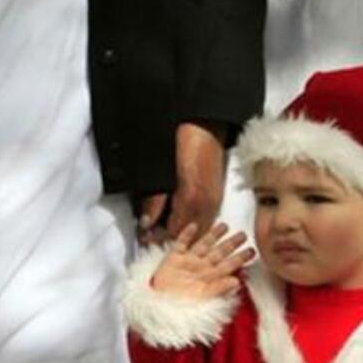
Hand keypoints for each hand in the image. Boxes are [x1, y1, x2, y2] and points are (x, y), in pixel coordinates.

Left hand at [137, 122, 226, 245]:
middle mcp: (205, 204)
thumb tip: (147, 222)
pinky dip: (193, 222)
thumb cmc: (186, 141)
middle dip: (169, 234)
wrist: (206, 126)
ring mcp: (214, 201)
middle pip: (187, 233)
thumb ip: (155, 200)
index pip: (174, 231)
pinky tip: (182, 216)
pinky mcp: (217, 196)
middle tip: (151, 231)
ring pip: (199, 229)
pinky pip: (206, 219)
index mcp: (191, 199)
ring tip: (164, 223)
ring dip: (181, 229)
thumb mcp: (163, 172)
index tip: (144, 234)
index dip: (157, 235)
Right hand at [152, 222, 255, 299]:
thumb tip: (237, 282)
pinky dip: (186, 235)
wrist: (158, 307)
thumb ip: (220, 288)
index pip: (229, 265)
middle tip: (243, 234)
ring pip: (203, 245)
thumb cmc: (181, 307)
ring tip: (224, 225)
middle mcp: (201, 268)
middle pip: (219, 252)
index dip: (241, 258)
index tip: (252, 251)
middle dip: (231, 243)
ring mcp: (187, 262)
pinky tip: (193, 226)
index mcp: (210, 278)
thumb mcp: (204, 298)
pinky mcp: (173, 259)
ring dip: (213, 235)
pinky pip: (181, 244)